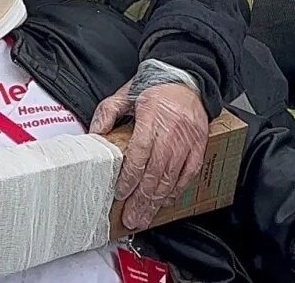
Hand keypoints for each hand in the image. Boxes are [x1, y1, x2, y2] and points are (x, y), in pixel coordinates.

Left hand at [89, 59, 209, 230]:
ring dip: (157, 200)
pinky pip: (189, 173)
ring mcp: (188, 139)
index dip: (131, 176)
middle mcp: (172, 128)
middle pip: (156, 170)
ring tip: (145, 216)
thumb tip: (95, 132)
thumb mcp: (127, 92)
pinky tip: (165, 202)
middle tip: (132, 217)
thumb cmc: (156, 86)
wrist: (187, 76)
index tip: (121, 192)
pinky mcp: (199, 144)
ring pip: (172, 176)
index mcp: (153, 114)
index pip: (140, 152)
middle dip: (142, 198)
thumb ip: (108, 110)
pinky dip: (177, 190)